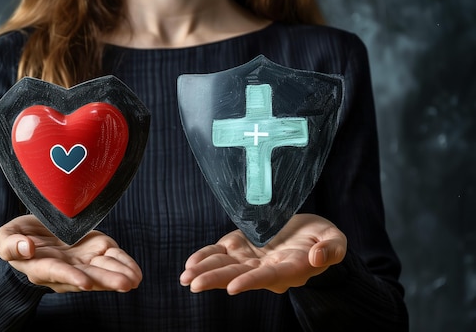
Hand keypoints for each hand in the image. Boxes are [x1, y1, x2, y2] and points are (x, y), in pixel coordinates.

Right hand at [0, 215, 141, 292]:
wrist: (36, 234)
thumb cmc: (18, 238)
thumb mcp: (6, 237)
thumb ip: (11, 244)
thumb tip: (26, 248)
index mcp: (41, 268)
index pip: (56, 273)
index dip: (70, 277)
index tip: (85, 283)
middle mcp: (65, 270)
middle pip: (87, 277)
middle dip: (106, 280)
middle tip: (124, 284)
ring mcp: (83, 263)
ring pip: (103, 271)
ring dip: (119, 275)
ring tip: (135, 279)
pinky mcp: (96, 253)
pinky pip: (111, 261)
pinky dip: (124, 265)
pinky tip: (136, 273)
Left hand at [179, 213, 345, 294]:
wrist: (304, 232)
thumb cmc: (321, 237)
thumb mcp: (333, 238)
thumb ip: (331, 248)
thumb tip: (318, 258)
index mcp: (290, 268)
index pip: (269, 277)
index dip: (252, 281)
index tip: (233, 288)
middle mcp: (266, 269)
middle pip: (239, 276)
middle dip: (216, 280)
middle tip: (194, 285)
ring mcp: (250, 259)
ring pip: (225, 267)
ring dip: (205, 272)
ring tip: (185, 278)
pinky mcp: (238, 247)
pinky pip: (219, 254)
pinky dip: (204, 258)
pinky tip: (190, 265)